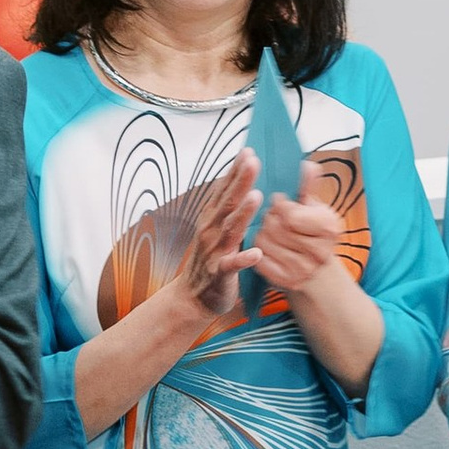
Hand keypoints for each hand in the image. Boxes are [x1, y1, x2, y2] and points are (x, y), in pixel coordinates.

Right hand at [167, 155, 257, 327]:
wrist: (192, 297)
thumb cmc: (211, 259)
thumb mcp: (218, 229)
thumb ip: (231, 208)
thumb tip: (247, 183)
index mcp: (212, 218)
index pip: (224, 190)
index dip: (235, 170)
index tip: (247, 150)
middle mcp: (210, 231)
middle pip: (227, 203)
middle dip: (240, 181)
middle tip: (253, 161)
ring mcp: (214, 252)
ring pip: (229, 230)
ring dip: (242, 214)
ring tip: (256, 197)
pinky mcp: (219, 275)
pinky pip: (231, 266)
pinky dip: (243, 259)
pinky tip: (256, 253)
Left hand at [244, 180, 346, 298]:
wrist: (317, 270)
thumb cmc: (313, 231)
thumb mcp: (314, 207)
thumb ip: (308, 186)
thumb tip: (307, 165)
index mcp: (329, 228)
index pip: (291, 214)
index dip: (280, 205)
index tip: (278, 200)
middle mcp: (320, 253)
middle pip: (276, 227)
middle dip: (268, 217)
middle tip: (270, 214)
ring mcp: (303, 270)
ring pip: (265, 242)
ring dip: (261, 231)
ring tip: (268, 228)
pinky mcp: (286, 282)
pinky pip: (259, 259)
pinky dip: (257, 250)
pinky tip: (265, 245)